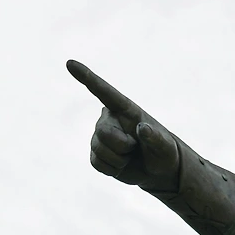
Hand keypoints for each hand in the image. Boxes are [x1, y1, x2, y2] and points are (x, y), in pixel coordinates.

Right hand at [67, 59, 179, 193]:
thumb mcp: (165, 146)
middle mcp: (109, 119)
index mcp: (125, 109)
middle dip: (122, 147)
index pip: (103, 91)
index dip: (86, 77)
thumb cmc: (163, 152)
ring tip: (130, 156)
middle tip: (136, 148)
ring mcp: (100, 135)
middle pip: (103, 132)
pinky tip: (121, 165)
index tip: (69, 63)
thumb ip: (155, 137)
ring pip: (100, 150)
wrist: (158, 171)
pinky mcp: (96, 152)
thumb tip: (143, 129)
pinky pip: (97, 163)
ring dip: (119, 160)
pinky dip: (112, 169)